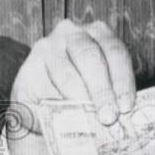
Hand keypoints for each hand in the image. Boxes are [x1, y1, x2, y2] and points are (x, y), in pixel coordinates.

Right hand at [8, 19, 135, 154]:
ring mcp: (47, 47)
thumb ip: (114, 96)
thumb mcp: (103, 89)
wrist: (45, 109)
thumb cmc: (83, 95)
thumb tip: (125, 116)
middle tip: (109, 117)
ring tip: (90, 121)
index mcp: (99, 34)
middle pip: (91, 58)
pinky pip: (45, 88)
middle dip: (102, 90)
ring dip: (81, 100)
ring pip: (67, 74)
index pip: (115, 52)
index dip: (123, 81)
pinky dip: (58, 105)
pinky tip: (66, 118)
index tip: (126, 107)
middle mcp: (73, 33)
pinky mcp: (28, 68)